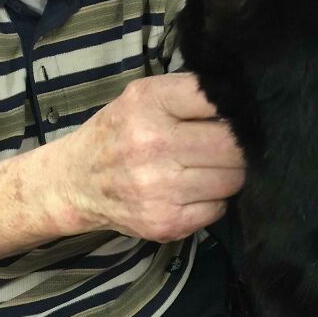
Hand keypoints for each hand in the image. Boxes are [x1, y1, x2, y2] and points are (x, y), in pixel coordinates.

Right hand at [62, 72, 244, 240]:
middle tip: (226, 144)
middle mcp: (152, 144)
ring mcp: (159, 188)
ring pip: (232, 179)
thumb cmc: (116, 133)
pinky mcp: (166, 222)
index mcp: (148, 104)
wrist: (75, 183)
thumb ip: (187, 94)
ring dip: (228, 173)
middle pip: (232, 145)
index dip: (234, 106)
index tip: (235, 112)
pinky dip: (213, 199)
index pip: (216, 99)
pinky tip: (192, 189)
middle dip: (238, 144)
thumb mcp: (141, 97)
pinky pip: (219, 208)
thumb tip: (241, 102)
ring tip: (206, 166)